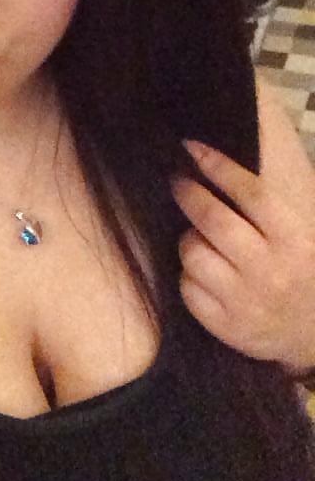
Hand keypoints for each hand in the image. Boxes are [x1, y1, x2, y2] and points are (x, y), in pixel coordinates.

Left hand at [172, 138, 314, 372]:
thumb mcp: (297, 233)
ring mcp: (247, 303)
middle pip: (214, 221)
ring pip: (193, 253)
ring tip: (199, 239)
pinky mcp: (226, 327)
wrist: (313, 333)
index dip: (218, 166)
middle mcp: (272, 272)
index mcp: (295, 241)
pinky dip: (188, 275)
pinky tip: (203, 273)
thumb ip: (265, 204)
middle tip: (178, 182)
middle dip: (188, 194)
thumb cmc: (300, 268)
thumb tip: (215, 159)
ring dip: (189, 239)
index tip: (191, 147)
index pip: (251, 194)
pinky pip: (187, 288)